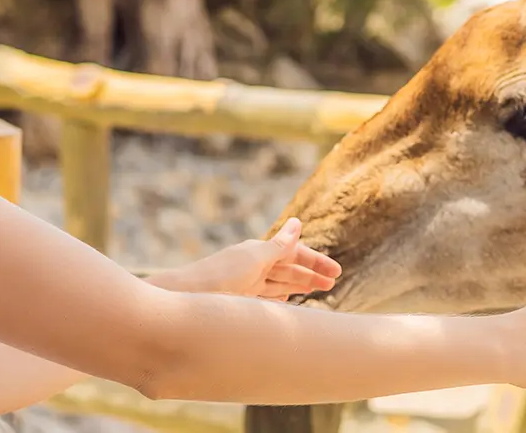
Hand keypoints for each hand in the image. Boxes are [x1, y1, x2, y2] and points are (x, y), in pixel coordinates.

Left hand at [152, 218, 340, 299]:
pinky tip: (288, 303)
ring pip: (280, 284)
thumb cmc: (222, 274)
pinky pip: (267, 299)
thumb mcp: (256, 258)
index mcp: (259, 252)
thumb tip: (298, 222)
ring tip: (318, 291)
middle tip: (333, 283)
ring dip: (299, 286)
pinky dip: (280, 299)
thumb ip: (280, 244)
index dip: (316, 262)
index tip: (336, 272)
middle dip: (311, 274)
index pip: (295, 254)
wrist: (188, 296)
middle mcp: (254, 266)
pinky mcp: (241, 302)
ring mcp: (248, 285)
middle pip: (289, 269)